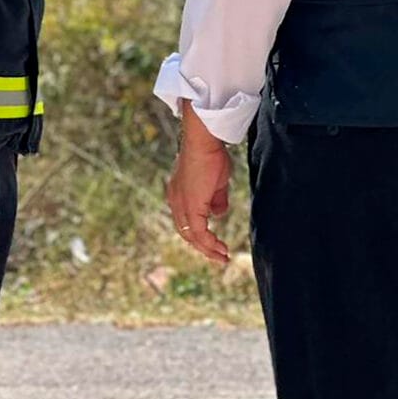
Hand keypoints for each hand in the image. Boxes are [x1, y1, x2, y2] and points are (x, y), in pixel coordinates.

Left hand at [165, 101, 232, 265]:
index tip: (213, 243)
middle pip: (186, 233)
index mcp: (177, 194)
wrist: (203, 141)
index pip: (185, 221)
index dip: (198, 234)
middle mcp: (175, 202)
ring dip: (208, 249)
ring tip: (222, 257)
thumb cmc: (210, 154)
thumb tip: (218, 214)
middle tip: (218, 256)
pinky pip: (200, 233)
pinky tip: (220, 250)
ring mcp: (181, 205)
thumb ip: (216, 199)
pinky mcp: (190, 207)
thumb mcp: (215, 182)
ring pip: (192, 237)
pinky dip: (210, 244)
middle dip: (203, 247)